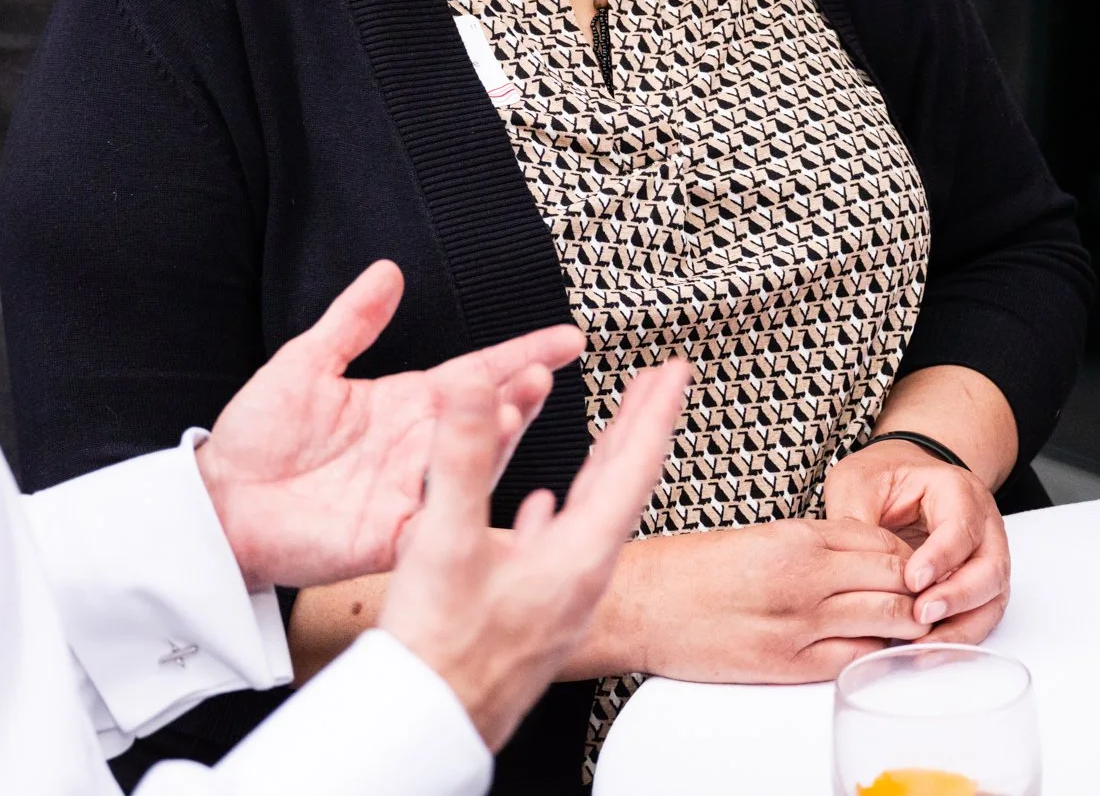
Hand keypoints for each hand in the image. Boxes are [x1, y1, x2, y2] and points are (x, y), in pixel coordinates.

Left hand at [195, 260, 584, 591]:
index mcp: (405, 405)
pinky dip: (464, 499)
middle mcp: (418, 447)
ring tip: (515, 407)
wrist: (220, 500)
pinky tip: (478, 476)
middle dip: (519, 395)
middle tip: (543, 373)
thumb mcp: (304, 363)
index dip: (522, 355)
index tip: (568, 339)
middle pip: (485, 418)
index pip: (476, 374)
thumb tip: (388, 271)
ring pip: (472, 466)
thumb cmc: (258, 436)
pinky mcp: (392, 535)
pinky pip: (441, 518)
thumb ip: (352, 321)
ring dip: (496, 438)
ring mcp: (410, 492)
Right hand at [381, 360, 690, 751]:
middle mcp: (579, 580)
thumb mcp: (446, 541)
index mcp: (577, 559)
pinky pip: (557, 551)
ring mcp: (559, 601)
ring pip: (592, 518)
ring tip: (614, 433)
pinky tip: (540, 512)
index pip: (632, 468)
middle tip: (659, 387)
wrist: (425, 725)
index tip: (674, 374)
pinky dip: (558, 517)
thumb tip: (475, 390)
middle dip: (639, 429)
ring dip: (604, 467)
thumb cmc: (440, 652)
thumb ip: (462, 459)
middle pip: (623, 488)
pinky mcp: (532, 617)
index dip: (654, 412)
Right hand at [591, 516, 923, 682]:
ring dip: (907, 620)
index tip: (909, 560)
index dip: (904, 551)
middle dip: (917, 584)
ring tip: (912, 620)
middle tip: (926, 591)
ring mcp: (799, 626)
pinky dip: (875, 651)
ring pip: (886, 618)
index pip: (879, 540)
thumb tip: (856, 556)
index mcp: (793, 539)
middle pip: (893, 577)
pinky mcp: (787, 665)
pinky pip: (855, 658)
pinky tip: (877, 646)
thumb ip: (808, 545)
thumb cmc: (687, 570)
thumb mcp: (755, 537)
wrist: (639, 606)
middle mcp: (803, 579)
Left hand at [822, 440, 1009, 642]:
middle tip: (919, 616)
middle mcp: (984, 526)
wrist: (905, 477)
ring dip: (961, 626)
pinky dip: (958, 635)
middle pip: (989, 569)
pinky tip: (928, 649)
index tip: (912, 581)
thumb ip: (856, 517)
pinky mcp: (980, 585)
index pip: (961, 527)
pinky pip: (980, 615)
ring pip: (991, 599)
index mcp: (958, 491)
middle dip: (957, 598)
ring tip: (923, 646)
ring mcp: (987, 557)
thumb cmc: (884, 477)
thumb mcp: (860, 482)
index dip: (940, 558)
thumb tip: (851, 562)